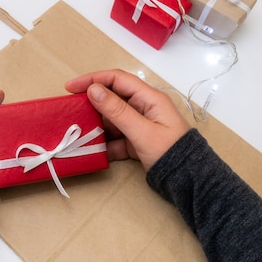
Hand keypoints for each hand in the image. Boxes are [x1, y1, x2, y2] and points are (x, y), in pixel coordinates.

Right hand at [65, 69, 189, 170]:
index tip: (70, 87)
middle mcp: (144, 107)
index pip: (116, 79)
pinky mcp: (137, 141)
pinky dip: (105, 143)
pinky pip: (116, 137)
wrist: (190, 182)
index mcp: (149, 98)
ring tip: (79, 133)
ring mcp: (140, 125)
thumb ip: (117, 111)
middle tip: (71, 111)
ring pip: (111, 119)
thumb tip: (93, 90)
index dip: (92, 79)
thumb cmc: (171, 152)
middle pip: (112, 99)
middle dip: (91, 104)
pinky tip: (94, 150)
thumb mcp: (142, 131)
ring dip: (96, 126)